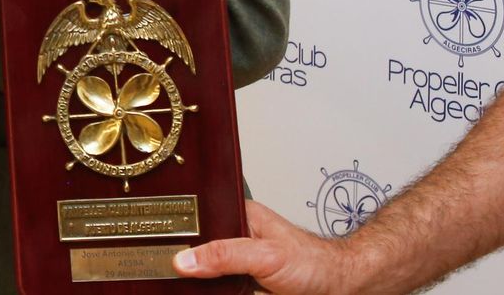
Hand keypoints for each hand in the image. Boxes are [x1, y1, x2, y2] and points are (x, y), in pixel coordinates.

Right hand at [174, 201, 355, 293]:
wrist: (341, 289)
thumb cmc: (313, 263)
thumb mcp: (264, 256)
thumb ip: (224, 255)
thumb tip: (184, 259)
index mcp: (238, 215)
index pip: (196, 220)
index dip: (178, 235)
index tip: (162, 253)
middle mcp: (237, 236)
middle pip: (198, 247)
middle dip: (187, 261)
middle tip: (174, 274)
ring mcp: (240, 261)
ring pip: (206, 270)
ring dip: (199, 280)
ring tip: (184, 284)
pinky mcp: (244, 282)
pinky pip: (219, 286)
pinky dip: (212, 290)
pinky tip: (204, 291)